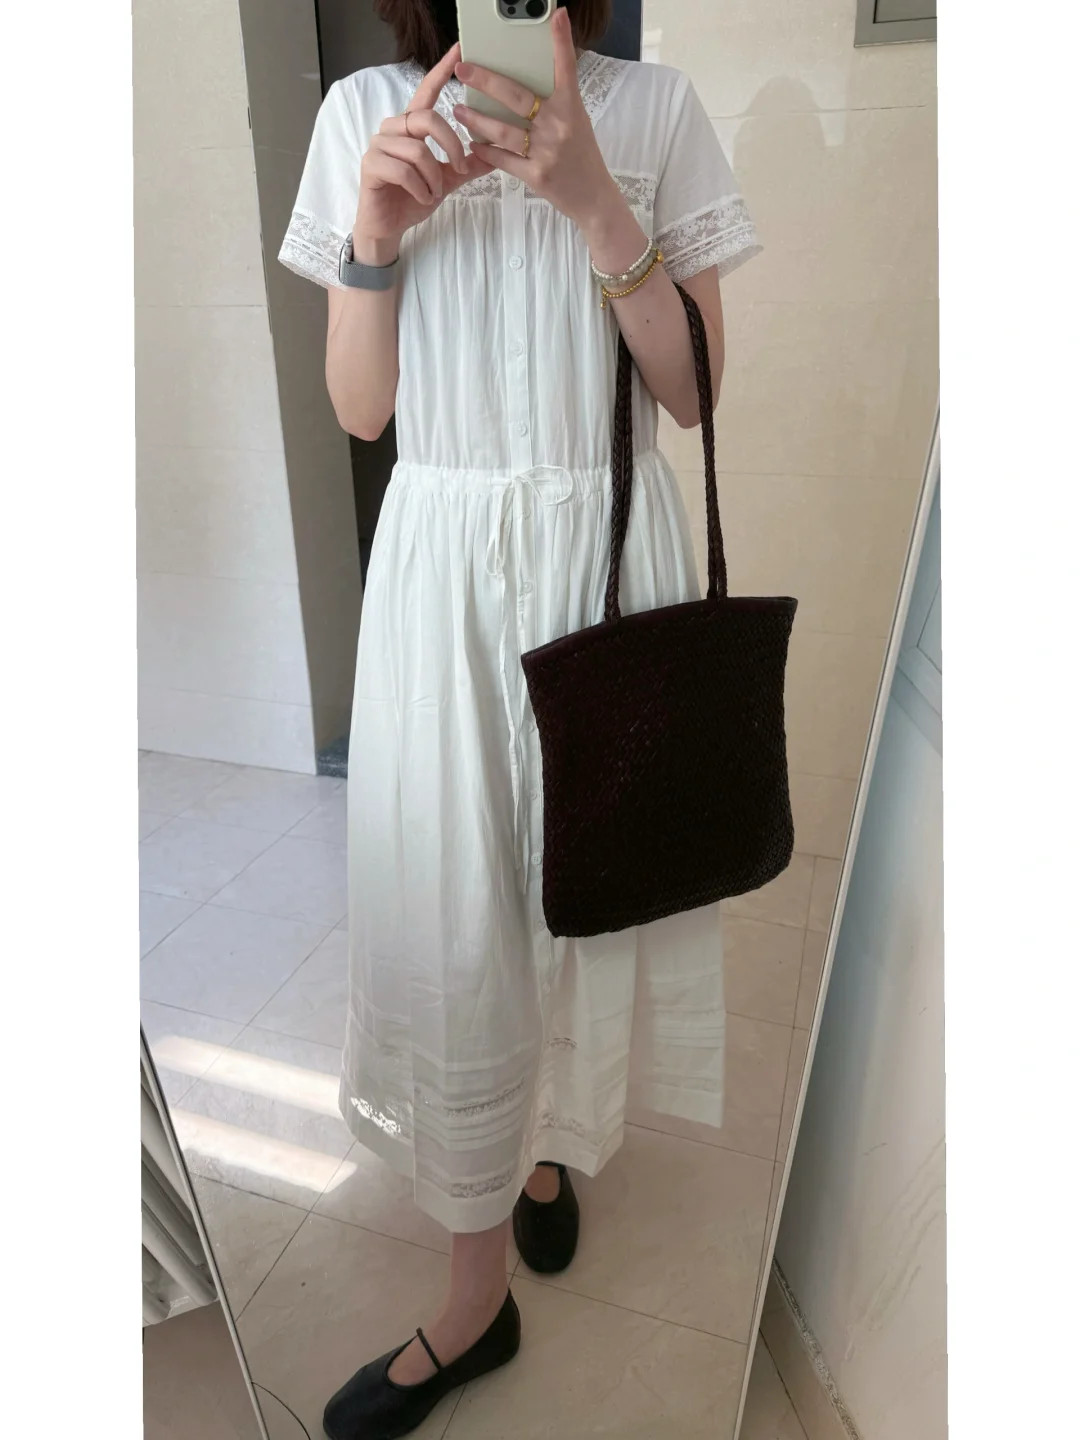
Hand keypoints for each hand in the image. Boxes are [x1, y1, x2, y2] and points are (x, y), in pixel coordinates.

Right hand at [354, 42, 492, 262]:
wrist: (389, 227)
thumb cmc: (413, 198)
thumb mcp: (447, 180)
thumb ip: (467, 166)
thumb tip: (495, 154)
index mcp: (411, 127)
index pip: (426, 92)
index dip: (441, 71)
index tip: (458, 51)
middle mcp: (393, 129)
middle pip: (426, 118)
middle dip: (450, 144)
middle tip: (460, 167)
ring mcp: (379, 145)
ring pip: (417, 149)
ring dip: (434, 176)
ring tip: (435, 192)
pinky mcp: (371, 165)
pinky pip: (403, 170)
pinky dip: (420, 188)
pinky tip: (424, 198)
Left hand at [452, 6, 620, 229]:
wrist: (593, 197)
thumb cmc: (581, 155)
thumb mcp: (576, 121)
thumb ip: (556, 99)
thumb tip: (529, 76)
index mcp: (571, 108)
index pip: (565, 68)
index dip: (561, 41)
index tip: (557, 15)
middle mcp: (559, 126)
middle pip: (516, 97)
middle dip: (486, 81)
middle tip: (463, 70)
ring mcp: (546, 152)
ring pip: (503, 131)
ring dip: (476, 119)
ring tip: (458, 110)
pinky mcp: (536, 175)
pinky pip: (503, 160)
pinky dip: (485, 151)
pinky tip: (473, 144)